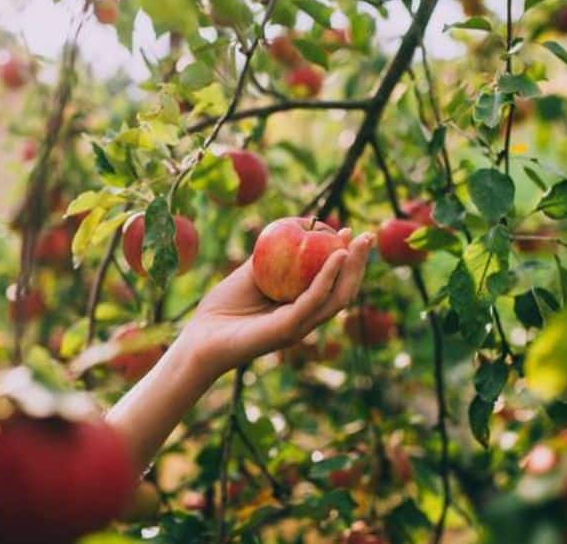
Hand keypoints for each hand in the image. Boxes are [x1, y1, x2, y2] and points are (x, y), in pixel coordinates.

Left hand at [177, 229, 373, 379]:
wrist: (199, 339)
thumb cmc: (222, 309)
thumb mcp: (250, 274)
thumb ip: (271, 256)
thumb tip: (291, 227)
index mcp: (300, 309)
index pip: (333, 284)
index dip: (347, 260)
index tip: (351, 233)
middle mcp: (305, 320)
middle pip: (343, 291)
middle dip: (359, 264)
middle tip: (367, 237)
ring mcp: (299, 326)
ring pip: (336, 297)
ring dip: (351, 269)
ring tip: (358, 244)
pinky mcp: (288, 329)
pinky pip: (313, 300)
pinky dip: (327, 277)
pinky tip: (334, 256)